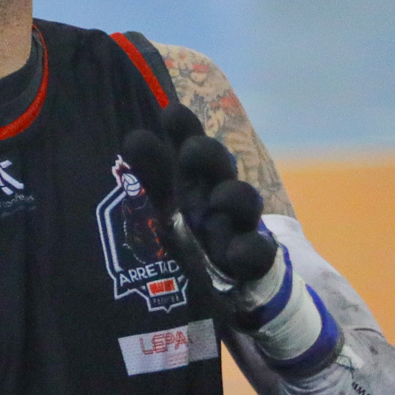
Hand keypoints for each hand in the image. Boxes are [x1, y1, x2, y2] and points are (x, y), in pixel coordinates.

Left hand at [119, 104, 277, 298]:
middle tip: (190, 149)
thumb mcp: (162, 206)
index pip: (188, 147)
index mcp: (192, 180)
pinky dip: (250, 251)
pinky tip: (238, 252)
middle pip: (218, 167)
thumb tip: (136, 135)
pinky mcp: (253, 260)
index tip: (171, 112)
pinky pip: (258, 253)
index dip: (183, 129)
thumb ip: (147, 177)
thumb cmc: (190, 233)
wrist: (227, 281)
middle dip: (207, 155)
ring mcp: (238, 226)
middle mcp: (216, 196)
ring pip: (245, 204)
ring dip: (235, 198)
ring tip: (220, 198)